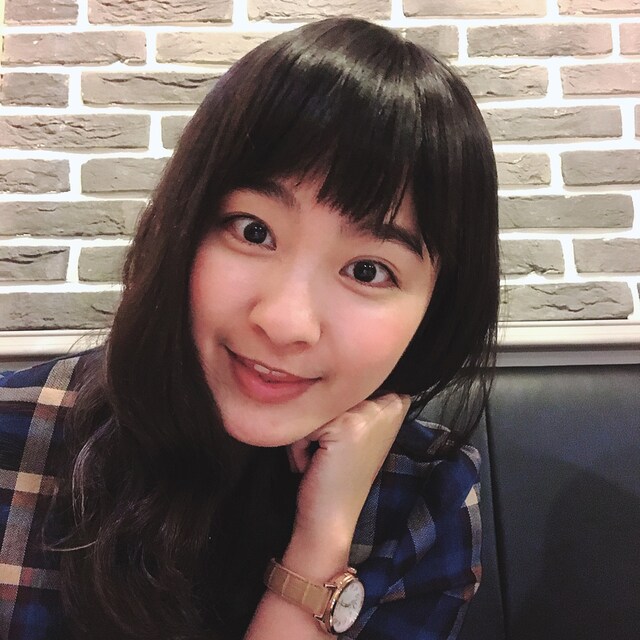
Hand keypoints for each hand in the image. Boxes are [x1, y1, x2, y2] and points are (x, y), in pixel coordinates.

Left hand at [284, 394, 410, 572]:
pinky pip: (305, 419)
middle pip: (330, 390)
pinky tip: (314, 464)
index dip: (333, 412)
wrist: (331, 520)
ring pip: (316, 403)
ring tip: (320, 458)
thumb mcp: (353, 430)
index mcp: (396, 402)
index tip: (341, 443)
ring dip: (307, 433)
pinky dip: (298, 444)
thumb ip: (349, 400)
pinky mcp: (348, 425)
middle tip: (330, 452)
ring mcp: (371, 413)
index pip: (345, 383)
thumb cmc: (335, 474)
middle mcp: (390, 402)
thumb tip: (323, 368)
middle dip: (319, 421)